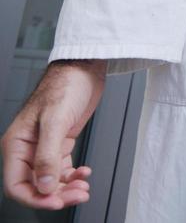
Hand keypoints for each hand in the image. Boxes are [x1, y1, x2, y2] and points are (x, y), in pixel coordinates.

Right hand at [2, 60, 105, 209]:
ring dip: (66, 187)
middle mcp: (27, 150)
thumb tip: (42, 186)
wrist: (84, 69)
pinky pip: (62, 169)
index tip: (56, 202)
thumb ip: (47, 156)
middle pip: (35, 186)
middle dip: (56, 194)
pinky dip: (73, 175)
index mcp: (15, 145)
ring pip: (50, 180)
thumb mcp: (55, 121)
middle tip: (79, 195)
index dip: (35, 199)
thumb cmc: (65, 86)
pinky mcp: (60, 143)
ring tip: (84, 186)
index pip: (16, 185)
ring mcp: (43, 147)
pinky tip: (84, 173)